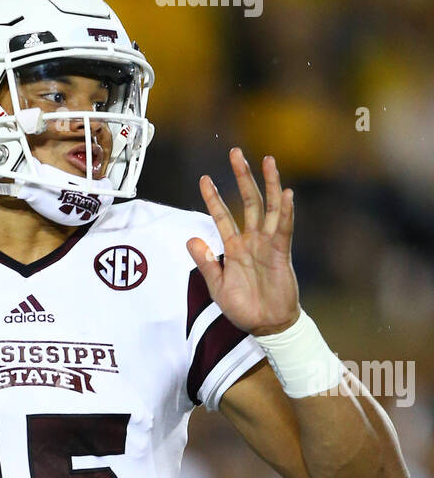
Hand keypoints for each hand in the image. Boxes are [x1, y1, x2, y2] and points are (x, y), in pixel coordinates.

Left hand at [187, 147, 299, 335]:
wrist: (266, 325)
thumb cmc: (243, 307)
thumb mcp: (216, 286)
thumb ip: (205, 263)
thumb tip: (191, 240)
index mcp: (234, 247)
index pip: (221, 216)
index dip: (212, 198)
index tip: (203, 179)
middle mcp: (251, 240)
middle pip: (247, 201)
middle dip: (242, 177)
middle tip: (235, 153)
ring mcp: (267, 244)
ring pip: (269, 207)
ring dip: (269, 183)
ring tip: (267, 160)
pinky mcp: (281, 252)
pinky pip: (284, 228)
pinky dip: (286, 211)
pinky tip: (287, 193)